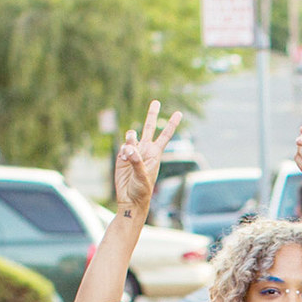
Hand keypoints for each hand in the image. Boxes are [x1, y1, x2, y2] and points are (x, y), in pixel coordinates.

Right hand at [112, 103, 182, 218]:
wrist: (130, 199)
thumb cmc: (142, 191)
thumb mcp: (143, 177)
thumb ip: (137, 161)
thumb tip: (130, 148)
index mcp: (155, 154)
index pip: (165, 136)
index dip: (171, 124)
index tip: (179, 113)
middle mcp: (145, 150)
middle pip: (149, 128)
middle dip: (152, 115)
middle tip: (156, 101)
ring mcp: (133, 152)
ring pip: (132, 136)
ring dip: (131, 139)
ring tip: (129, 152)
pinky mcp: (122, 157)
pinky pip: (123, 146)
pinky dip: (123, 150)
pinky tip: (125, 159)